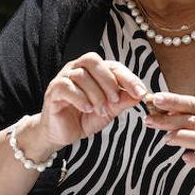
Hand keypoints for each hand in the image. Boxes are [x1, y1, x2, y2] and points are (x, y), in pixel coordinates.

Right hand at [32, 53, 147, 153]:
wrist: (63, 134)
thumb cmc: (84, 118)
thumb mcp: (109, 110)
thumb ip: (123, 101)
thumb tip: (140, 94)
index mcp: (93, 71)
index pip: (112, 65)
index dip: (127, 77)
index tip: (140, 92)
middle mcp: (77, 69)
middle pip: (92, 61)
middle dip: (108, 80)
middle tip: (114, 100)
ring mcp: (63, 78)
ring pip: (81, 75)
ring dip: (95, 94)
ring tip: (99, 110)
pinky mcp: (54, 91)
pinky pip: (66, 87)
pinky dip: (80, 98)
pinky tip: (87, 109)